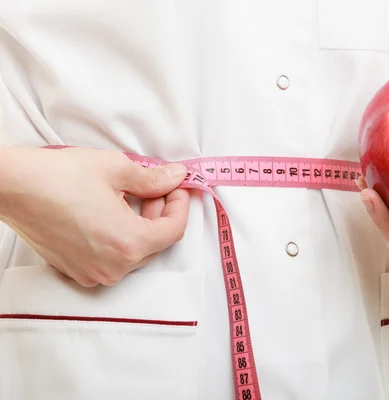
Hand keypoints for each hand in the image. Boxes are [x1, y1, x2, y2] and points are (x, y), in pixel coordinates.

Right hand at [0, 146, 189, 286]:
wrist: (12, 187)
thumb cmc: (59, 177)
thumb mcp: (116, 169)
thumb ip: (154, 178)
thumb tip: (177, 177)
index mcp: (128, 244)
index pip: (174, 230)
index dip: (181, 205)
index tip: (177, 186)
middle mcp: (113, 268)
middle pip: (156, 244)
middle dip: (162, 214)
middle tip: (157, 187)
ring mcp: (93, 274)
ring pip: (134, 252)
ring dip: (141, 225)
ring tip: (131, 197)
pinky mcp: (76, 271)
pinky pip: (112, 257)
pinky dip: (120, 237)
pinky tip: (111, 212)